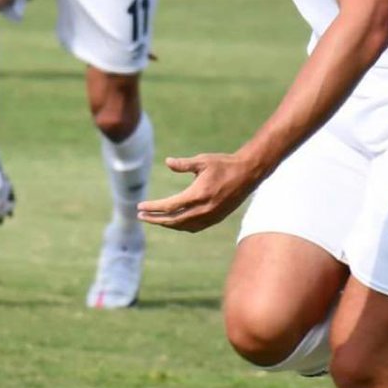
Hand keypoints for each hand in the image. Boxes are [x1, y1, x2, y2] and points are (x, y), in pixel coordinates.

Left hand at [138, 152, 256, 232]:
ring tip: (155, 219)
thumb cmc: (224, 164)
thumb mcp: (203, 161)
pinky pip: (195, 227)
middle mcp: (203, 209)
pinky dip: (182, 226)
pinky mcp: (216, 218)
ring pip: (183, 226)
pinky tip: (175, 222)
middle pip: (173, 220)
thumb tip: (167, 162)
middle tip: (141, 216)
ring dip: (167, 224)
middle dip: (155, 219)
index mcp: (198, 195)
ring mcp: (211, 216)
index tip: (139, 207)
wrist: (248, 174)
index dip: (153, 208)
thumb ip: (183, 164)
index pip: (169, 206)